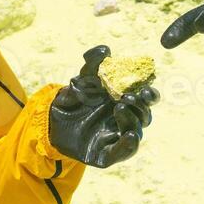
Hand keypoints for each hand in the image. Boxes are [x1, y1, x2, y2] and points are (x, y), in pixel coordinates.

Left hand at [48, 46, 157, 168]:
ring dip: (133, 120)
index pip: (147, 97)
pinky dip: (129, 145)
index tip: (146, 88)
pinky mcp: (108, 153)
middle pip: (145, 115)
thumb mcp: (81, 79)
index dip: (150, 93)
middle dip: (141, 106)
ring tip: (119, 108)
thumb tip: (105, 49)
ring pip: (136, 131)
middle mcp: (127, 118)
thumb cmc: (75, 97)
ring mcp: (118, 136)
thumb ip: (92, 64)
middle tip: (128, 97)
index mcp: (126, 99)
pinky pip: (123, 152)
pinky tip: (130, 136)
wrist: (53, 119)